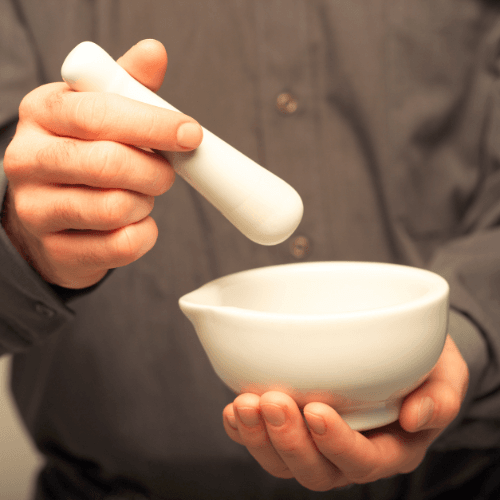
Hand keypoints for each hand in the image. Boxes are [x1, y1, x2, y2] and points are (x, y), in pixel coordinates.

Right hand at [2, 39, 202, 288]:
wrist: (51, 214)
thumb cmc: (84, 154)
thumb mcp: (97, 113)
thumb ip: (127, 85)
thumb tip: (154, 51)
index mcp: (41, 114)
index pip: (99, 115)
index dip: (152, 125)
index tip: (191, 133)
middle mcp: (27, 160)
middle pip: (109, 165)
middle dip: (155, 171)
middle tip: (166, 172)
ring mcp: (35, 210)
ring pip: (116, 208)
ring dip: (146, 203)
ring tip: (140, 196)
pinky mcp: (56, 251)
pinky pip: (121, 245)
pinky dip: (143, 234)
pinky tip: (134, 222)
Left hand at [223, 334, 467, 490]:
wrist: (398, 356)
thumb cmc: (423, 367)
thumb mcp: (445, 374)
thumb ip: (439, 397)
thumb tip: (415, 417)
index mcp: (391, 448)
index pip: (363, 462)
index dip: (337, 443)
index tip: (317, 409)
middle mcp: (350, 454)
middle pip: (317, 471)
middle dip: (289, 441)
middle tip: (271, 401)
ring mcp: (318, 444)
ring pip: (284, 463)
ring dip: (259, 437)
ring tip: (245, 403)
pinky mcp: (294, 428)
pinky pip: (264, 444)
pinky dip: (244, 431)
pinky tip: (234, 409)